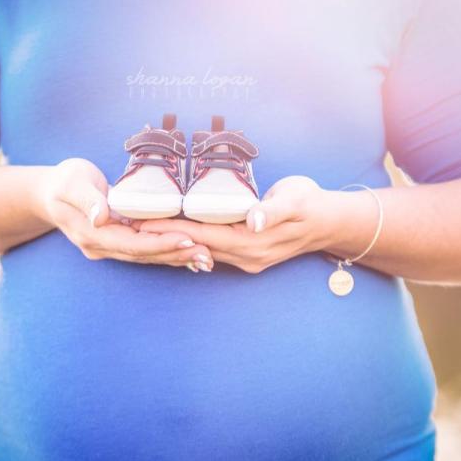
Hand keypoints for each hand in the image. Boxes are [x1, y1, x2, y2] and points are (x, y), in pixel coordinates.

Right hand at [38, 158, 213, 269]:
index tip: (185, 240)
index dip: (159, 244)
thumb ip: (87, 200)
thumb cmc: (63, 182)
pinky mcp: (118, 241)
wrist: (50, 192)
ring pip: (147, 256)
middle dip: (175, 254)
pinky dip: (167, 251)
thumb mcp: (71, 184)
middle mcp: (102, 247)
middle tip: (207, 254)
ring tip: (206, 257)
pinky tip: (189, 252)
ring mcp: (109, 247)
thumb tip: (101, 217)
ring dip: (176, 257)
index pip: (131, 244)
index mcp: (91, 235)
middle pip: (144, 255)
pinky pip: (145, 249)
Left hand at [137, 176, 333, 273]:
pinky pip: (212, 250)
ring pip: (201, 251)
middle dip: (163, 238)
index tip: (142, 222)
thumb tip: (253, 221)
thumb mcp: (294, 200)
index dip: (171, 228)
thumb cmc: (311, 204)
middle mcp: (245, 258)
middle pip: (195, 247)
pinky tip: (173, 235)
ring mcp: (246, 260)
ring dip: (173, 242)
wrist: (330, 222)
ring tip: (143, 231)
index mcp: (252, 244)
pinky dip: (191, 242)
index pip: (202, 236)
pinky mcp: (246, 256)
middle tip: (130, 226)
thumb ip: (272, 211)